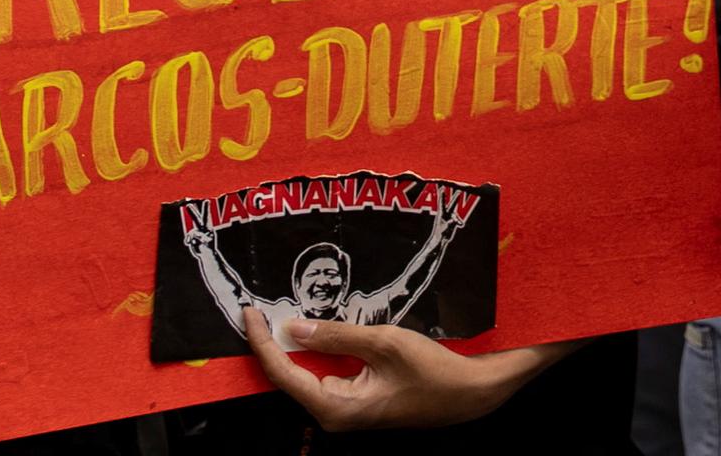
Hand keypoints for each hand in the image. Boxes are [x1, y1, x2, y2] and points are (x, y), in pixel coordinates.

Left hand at [241, 310, 557, 429]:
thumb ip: (336, 335)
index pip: (283, 373)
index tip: (249, 312)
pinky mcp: (357, 400)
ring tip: (279, 312)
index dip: (262, 341)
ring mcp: (345, 409)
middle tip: (259, 307)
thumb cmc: (433, 372)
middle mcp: (334, 414)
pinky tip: (312, 328)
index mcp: (335, 408)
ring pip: (307, 373)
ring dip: (294, 344)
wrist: (470, 394)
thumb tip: (292, 326)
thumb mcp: (384, 343)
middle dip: (273, 342)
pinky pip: (326, 373)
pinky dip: (316, 350)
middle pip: (289, 376)